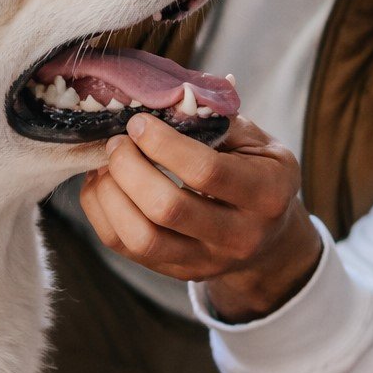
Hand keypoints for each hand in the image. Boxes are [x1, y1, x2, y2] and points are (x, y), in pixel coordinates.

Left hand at [79, 114, 324, 322]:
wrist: (270, 237)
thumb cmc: (258, 173)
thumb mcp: (256, 142)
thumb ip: (216, 120)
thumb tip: (164, 100)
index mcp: (266, 194)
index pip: (206, 170)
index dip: (164, 143)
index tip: (139, 123)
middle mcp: (239, 236)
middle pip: (168, 209)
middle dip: (130, 168)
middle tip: (117, 143)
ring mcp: (206, 262)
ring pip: (142, 239)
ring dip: (110, 195)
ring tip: (105, 164)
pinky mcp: (177, 272)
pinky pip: (125, 248)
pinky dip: (102, 212)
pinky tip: (102, 184)